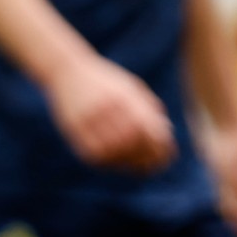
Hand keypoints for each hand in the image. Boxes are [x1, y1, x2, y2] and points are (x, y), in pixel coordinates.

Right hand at [45, 53, 178, 173]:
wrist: (68, 70)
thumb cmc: (106, 80)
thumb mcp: (131, 87)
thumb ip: (149, 107)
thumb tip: (167, 132)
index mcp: (125, 96)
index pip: (148, 128)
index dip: (160, 146)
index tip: (168, 156)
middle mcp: (108, 107)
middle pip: (132, 141)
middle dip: (145, 157)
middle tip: (152, 166)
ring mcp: (89, 119)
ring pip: (113, 151)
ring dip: (127, 162)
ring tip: (136, 165)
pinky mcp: (74, 129)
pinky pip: (94, 153)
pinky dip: (108, 162)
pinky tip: (116, 161)